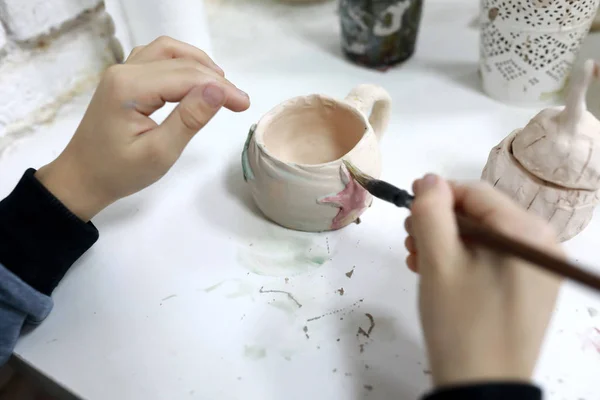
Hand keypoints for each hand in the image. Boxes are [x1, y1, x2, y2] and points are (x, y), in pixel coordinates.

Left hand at [35, 36, 249, 220]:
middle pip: (179, 61)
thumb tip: (218, 90)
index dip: (219, 87)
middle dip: (214, 78)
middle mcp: (124, 70)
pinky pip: (157, 58)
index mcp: (129, 87)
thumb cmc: (119, 173)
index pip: (186, 76)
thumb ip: (189, 119)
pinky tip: (195, 81)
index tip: (245, 105)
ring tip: (220, 88)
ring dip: (198, 65)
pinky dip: (181, 64)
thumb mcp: (159, 153)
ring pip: (168, 52)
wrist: (82, 178)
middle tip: (238, 101)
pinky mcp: (124, 79)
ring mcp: (122, 72)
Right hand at [404, 175, 562, 386]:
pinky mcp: (530, 289)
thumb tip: (429, 180)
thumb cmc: (460, 322)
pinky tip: (437, 274)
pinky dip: (462, 261)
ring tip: (417, 262)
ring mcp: (539, 269)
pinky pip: (492, 259)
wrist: (482, 389)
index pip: (476, 192)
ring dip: (446, 243)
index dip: (436, 194)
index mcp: (527, 233)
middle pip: (480, 215)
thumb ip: (431, 213)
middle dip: (440, 224)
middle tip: (409, 242)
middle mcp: (542, 245)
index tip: (406, 207)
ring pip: (483, 237)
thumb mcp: (438, 262)